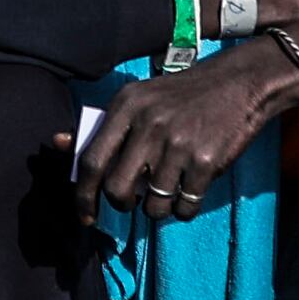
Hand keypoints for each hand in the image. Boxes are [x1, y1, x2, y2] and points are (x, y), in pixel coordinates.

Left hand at [71, 44, 287, 217]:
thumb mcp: (139, 99)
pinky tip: (190, 192)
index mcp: (126, 106)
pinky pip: (185, 206)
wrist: (240, 82)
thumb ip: (102, 126)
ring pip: (153, 205)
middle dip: (122, 205)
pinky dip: (184, 209)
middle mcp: (149, 124)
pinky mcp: (207, 161)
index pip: (91, 161)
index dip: (83, 196)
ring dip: (158, 209)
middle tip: (133, 201)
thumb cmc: (182, 96)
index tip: (84, 217)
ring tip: (168, 192)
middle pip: (116, 189)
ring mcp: (178, 144)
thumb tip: (58, 144)